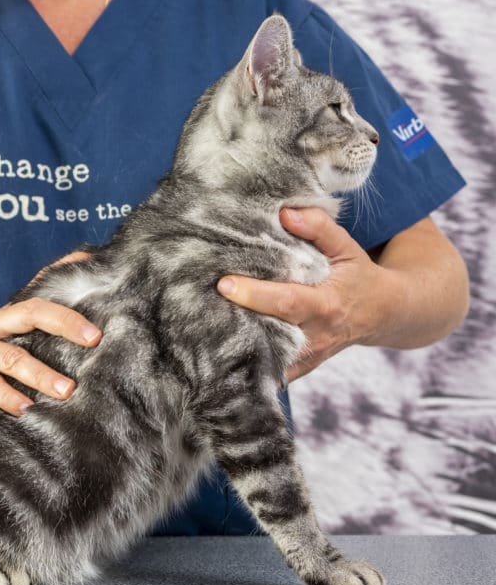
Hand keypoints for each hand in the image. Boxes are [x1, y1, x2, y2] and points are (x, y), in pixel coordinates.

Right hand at [0, 253, 100, 415]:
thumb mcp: (7, 353)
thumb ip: (37, 344)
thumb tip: (86, 333)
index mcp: (7, 318)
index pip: (41, 301)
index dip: (68, 302)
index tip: (96, 315)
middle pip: (30, 313)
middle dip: (63, 323)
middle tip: (93, 340)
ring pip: (11, 356)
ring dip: (40, 374)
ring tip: (66, 390)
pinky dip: (6, 396)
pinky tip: (24, 409)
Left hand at [216, 208, 388, 382]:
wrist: (384, 314)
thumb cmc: (359, 276)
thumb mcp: (347, 247)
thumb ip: (319, 228)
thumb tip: (285, 213)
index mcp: (326, 305)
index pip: (285, 302)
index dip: (254, 294)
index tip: (224, 283)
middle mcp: (315, 336)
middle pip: (268, 333)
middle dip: (234, 321)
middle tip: (199, 307)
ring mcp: (306, 357)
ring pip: (266, 358)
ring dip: (236, 347)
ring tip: (201, 329)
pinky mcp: (299, 367)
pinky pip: (270, 371)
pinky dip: (245, 365)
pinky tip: (217, 351)